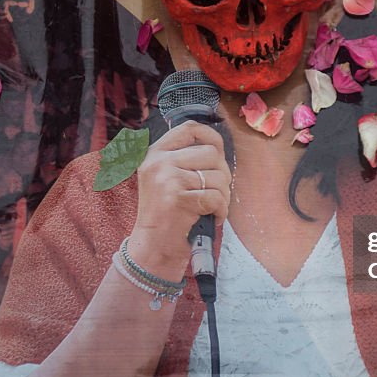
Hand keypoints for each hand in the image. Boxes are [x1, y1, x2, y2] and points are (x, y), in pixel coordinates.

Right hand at [129, 121, 230, 278]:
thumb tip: (219, 147)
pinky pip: (216, 197)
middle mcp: (159, 162)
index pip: (190, 128)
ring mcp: (167, 179)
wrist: (153, 248)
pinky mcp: (178, 199)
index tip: (219, 151)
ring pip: (217, 176)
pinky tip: (213, 218)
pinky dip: (221, 211)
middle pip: (211, 153)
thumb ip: (185, 159)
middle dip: (223, 174)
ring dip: (223, 196)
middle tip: (216, 192)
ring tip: (212, 208)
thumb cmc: (167, 214)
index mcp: (155, 153)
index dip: (212, 136)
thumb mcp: (166, 178)